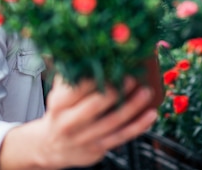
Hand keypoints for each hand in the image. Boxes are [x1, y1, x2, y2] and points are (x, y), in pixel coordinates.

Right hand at [0, 76, 157, 168]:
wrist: (51, 146)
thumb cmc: (61, 112)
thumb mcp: (59, 93)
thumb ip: (72, 74)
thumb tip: (89, 52)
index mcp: (58, 104)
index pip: (77, 88)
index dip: (95, 76)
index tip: (111, 64)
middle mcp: (68, 122)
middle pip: (95, 105)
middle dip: (116, 90)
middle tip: (132, 77)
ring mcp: (83, 138)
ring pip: (112, 121)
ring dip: (132, 106)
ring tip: (146, 92)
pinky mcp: (97, 148)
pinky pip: (122, 136)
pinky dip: (138, 125)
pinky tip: (150, 114)